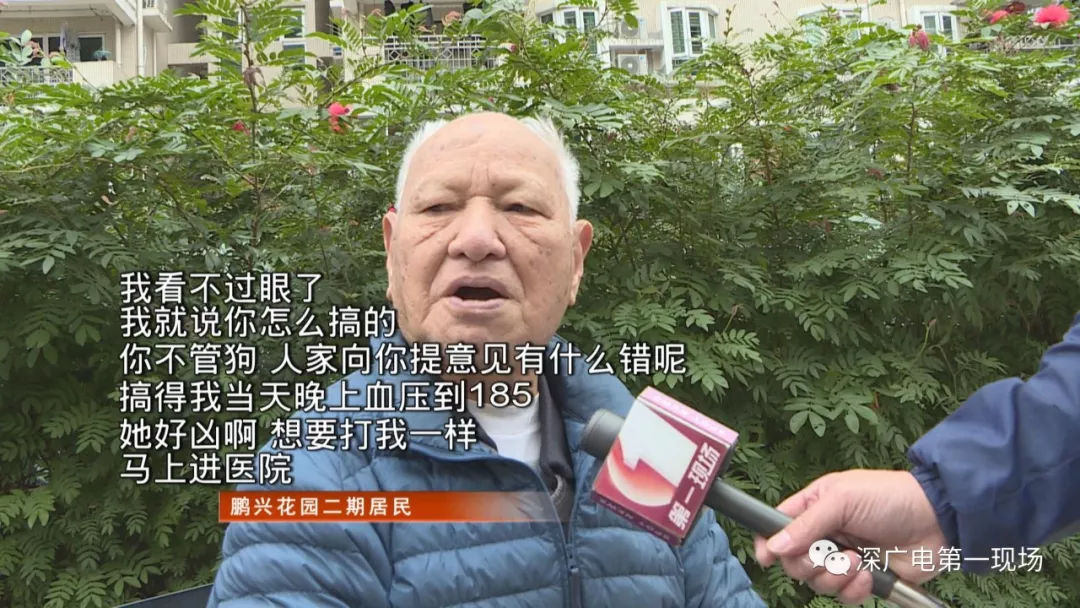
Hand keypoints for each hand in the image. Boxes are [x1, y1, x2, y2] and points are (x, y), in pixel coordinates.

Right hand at [753, 470, 948, 604]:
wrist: (937, 520)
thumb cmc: (888, 497)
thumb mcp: (843, 499)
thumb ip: (806, 524)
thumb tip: (774, 547)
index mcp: (813, 507)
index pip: (776, 527)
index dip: (769, 544)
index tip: (769, 557)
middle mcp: (824, 534)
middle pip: (794, 562)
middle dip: (810, 563)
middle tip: (831, 554)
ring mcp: (843, 558)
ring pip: (817, 582)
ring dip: (836, 575)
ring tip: (859, 561)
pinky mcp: (863, 579)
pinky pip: (843, 596)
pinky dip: (854, 589)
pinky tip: (869, 574)